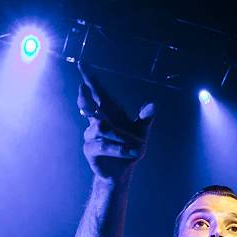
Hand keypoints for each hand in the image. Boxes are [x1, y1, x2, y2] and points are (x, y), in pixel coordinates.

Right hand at [77, 64, 154, 179]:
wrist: (121, 172)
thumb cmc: (130, 149)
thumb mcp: (142, 133)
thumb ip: (145, 119)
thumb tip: (153, 104)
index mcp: (110, 113)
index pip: (99, 93)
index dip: (90, 79)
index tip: (83, 64)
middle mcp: (97, 121)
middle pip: (88, 104)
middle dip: (85, 96)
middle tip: (82, 87)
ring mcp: (91, 135)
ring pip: (103, 128)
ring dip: (121, 137)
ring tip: (138, 147)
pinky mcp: (90, 149)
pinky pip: (104, 145)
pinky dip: (119, 148)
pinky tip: (130, 153)